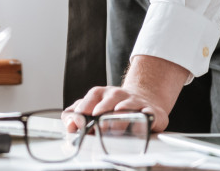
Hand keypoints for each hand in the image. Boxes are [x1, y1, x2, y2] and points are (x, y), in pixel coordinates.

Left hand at [63, 55, 189, 132]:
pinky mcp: (150, 111)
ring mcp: (134, 101)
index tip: (77, 124)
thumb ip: (76, 115)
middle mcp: (117, 95)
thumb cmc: (112, 106)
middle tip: (97, 124)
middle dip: (103, 111)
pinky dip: (144, 117)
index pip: (90, 99)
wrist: (142, 98)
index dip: (83, 111)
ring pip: (128, 105)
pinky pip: (148, 113)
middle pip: (110, 99)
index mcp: (100, 94)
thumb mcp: (91, 107)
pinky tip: (140, 122)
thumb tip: (70, 125)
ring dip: (121, 114)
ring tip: (114, 124)